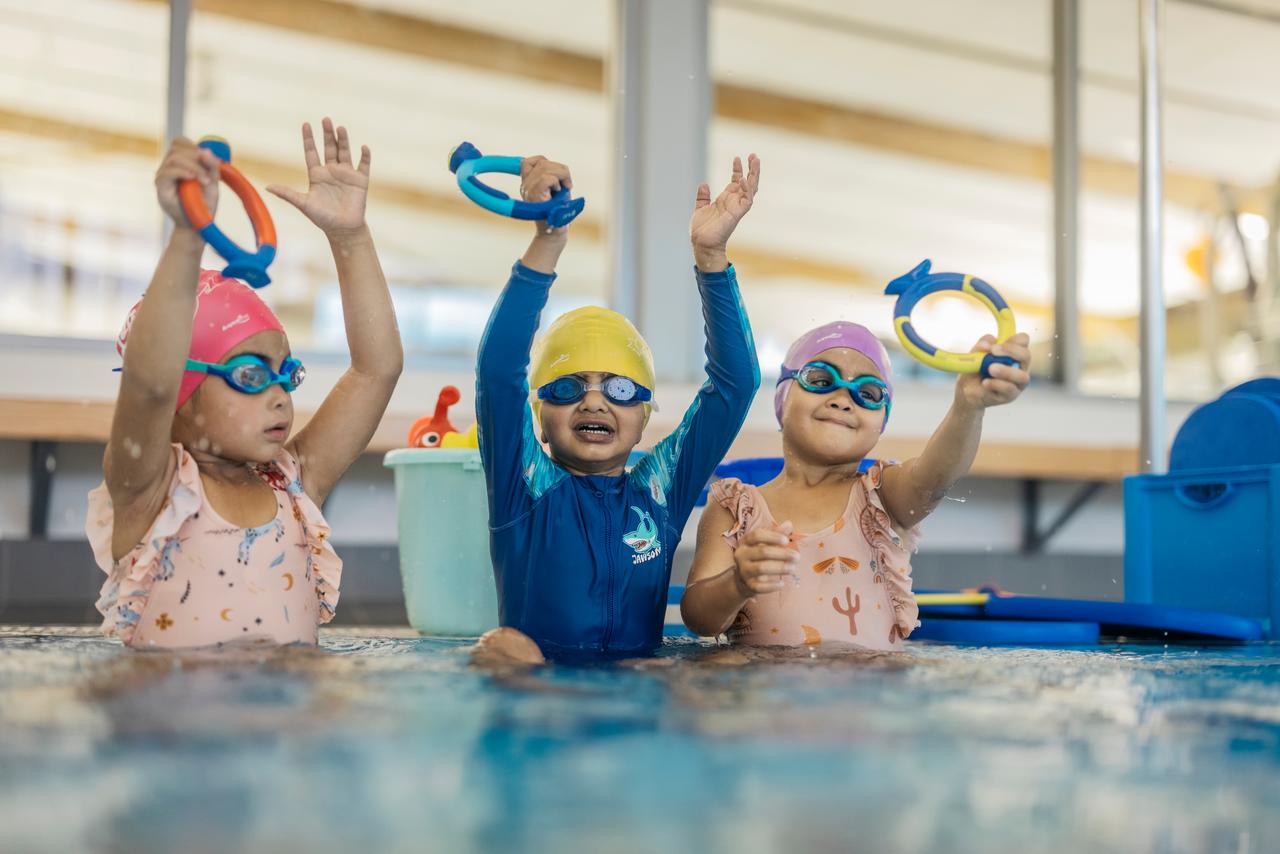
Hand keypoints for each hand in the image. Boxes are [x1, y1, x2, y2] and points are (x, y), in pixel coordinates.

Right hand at [155, 137, 218, 230]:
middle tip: (209, 174)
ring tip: (205, 181)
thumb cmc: (204, 204)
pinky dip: (183, 172)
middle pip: (176, 147)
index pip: (180, 142)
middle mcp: (168, 167)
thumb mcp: (213, 182)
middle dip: (196, 156)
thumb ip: (212, 166)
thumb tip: (205, 150)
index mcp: (180, 163)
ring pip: (174, 158)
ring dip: (193, 166)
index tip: (209, 161)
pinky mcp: (161, 187)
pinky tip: (194, 179)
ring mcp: (163, 176)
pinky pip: (168, 172)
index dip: (194, 146)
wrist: (197, 225)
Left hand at [267, 118, 369, 239]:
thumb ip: (287, 194)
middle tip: (325, 119)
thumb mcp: (303, 204)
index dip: (309, 139)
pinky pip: (363, 165)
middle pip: (329, 148)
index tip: (306, 124)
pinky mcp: (360, 181)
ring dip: (343, 140)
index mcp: (317, 174)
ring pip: (345, 152)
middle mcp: (331, 171)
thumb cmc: (322, 218)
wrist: (343, 229)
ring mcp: (346, 175)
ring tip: (340, 128)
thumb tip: (267, 187)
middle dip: (327, 134)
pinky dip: (364, 157)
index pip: (312, 152)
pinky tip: (363, 148)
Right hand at [519, 155, 572, 240]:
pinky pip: (547, 178)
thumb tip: (560, 168)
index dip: (542, 161)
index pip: (527, 162)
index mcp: (527, 184)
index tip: (556, 175)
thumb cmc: (557, 212)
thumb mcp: (555, 190)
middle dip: (560, 169)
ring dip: (562, 174)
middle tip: (568, 184)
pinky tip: (559, 191)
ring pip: (545, 167)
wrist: (555, 231)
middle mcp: (524, 186)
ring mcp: (528, 190)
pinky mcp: (534, 195)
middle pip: (542, 162)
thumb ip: (552, 176)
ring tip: (566, 187)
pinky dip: (557, 181)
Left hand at [690, 154, 759, 270]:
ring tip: (755, 160)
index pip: (735, 181)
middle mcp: (733, 202)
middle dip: (751, 169)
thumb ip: (703, 197)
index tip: (737, 158)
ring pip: (750, 188)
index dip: (737, 169)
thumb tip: (704, 184)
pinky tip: (744, 178)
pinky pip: (746, 199)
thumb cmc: (702, 230)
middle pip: (747, 182)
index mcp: (725, 200)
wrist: (701, 243)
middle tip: (754, 155)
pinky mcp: (737, 214)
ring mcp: (737, 208)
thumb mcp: (700, 208)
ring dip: (754, 175)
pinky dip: (746, 189)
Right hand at [732, 522, 798, 596]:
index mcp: (744, 542)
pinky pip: (760, 587)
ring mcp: (743, 570)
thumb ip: (776, 534)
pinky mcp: (748, 585)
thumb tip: (789, 524)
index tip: (786, 540)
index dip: (772, 537)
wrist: (743, 579)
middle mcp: (741, 555)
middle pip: (762, 552)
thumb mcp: (764, 543)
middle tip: (797, 556)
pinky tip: (782, 583)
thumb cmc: (758, 557)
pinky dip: (772, 586)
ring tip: (792, 568)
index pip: (757, 535)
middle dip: (782, 554)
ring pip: (761, 568)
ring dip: (780, 568)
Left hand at [956, 332, 1031, 408]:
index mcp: (1013, 353)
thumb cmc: (976, 369)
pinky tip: (985, 383)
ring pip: (1022, 376)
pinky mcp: (1010, 395)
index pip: (1023, 340)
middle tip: (993, 351)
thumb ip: (982, 345)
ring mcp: (1017, 382)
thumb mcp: (976, 354)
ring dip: (1006, 371)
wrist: (967, 390)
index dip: (1014, 339)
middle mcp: (1020, 367)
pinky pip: (1009, 389)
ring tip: (990, 369)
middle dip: (1011, 351)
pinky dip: (996, 384)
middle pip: (1026, 356)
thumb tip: (987, 345)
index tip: (997, 344)